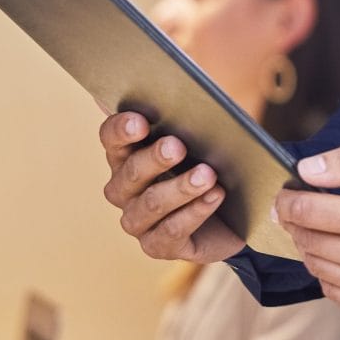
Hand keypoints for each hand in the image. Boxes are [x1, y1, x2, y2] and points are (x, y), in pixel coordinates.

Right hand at [98, 112, 244, 263]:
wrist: (229, 215)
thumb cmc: (204, 165)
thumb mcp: (196, 138)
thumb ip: (175, 116)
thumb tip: (166, 92)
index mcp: (124, 154)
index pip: (110, 138)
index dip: (121, 130)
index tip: (141, 121)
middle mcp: (123, 189)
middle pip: (130, 172)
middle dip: (154, 158)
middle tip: (178, 146)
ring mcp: (137, 221)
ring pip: (151, 204)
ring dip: (180, 188)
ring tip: (208, 175)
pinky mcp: (157, 246)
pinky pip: (171, 231)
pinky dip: (195, 212)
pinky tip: (215, 196)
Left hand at [274, 147, 339, 326]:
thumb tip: (306, 171)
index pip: (307, 211)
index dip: (287, 201)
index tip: (284, 195)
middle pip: (306, 239)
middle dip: (297, 222)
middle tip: (303, 209)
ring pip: (315, 266)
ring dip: (311, 246)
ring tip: (328, 230)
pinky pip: (331, 291)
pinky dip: (329, 271)